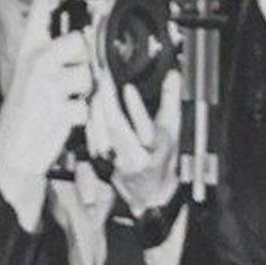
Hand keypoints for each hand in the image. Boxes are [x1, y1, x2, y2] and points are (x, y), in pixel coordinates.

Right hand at [0, 0, 92, 178]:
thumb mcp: (32, 74)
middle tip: (70, 81)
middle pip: (78, 42)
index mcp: (28, 49)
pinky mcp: (58, 107)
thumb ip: (54, 53)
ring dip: (85, 91)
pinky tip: (65, 118)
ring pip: (87, 75)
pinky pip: (87, 104)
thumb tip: (83, 39)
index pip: (42, 6)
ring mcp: (46, 84)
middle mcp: (36, 60)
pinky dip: (83, 115)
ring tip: (66, 102)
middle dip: (84, 61)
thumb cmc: (28, 111)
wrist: (13, 149)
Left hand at [96, 67, 180, 217]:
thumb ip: (172, 99)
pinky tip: (92, 108)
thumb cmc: (162, 156)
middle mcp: (136, 158)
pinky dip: (92, 121)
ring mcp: (117, 162)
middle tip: (105, 81)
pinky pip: (94, 140)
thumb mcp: (172, 127)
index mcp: (156, 149)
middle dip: (109, 103)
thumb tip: (173, 75)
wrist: (151, 190)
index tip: (128, 88)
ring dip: (98, 110)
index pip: (145, 128)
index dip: (136, 108)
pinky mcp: (104, 163)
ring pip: (103, 135)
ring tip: (98, 90)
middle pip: (118, 129)